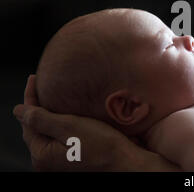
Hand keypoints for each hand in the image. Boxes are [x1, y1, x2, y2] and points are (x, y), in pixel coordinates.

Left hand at [13, 75, 178, 170]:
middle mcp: (47, 161)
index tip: (33, 78)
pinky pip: (59, 137)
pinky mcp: (72, 158)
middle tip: (42, 84)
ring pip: (48, 131)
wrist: (127, 163)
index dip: (30, 97)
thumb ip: (41, 118)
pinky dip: (60, 123)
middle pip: (36, 126)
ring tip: (53, 96)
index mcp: (42, 154)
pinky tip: (67, 114)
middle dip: (38, 105)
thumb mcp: (70, 127)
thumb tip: (18, 111)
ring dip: (49, 113)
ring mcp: (60, 161)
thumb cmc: (103, 146)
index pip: (29, 120)